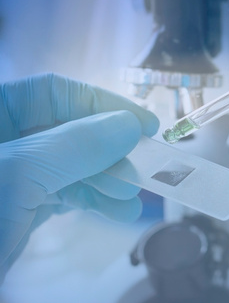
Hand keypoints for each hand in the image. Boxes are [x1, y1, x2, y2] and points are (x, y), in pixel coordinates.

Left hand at [0, 73, 158, 281]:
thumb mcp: (16, 177)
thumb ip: (74, 146)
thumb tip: (127, 125)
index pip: (48, 92)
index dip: (99, 103)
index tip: (142, 123)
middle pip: (65, 130)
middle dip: (107, 150)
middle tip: (142, 168)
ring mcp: (9, 178)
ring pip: (69, 165)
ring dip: (107, 180)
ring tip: (133, 198)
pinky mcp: (17, 210)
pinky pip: (63, 194)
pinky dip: (93, 201)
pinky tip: (119, 210)